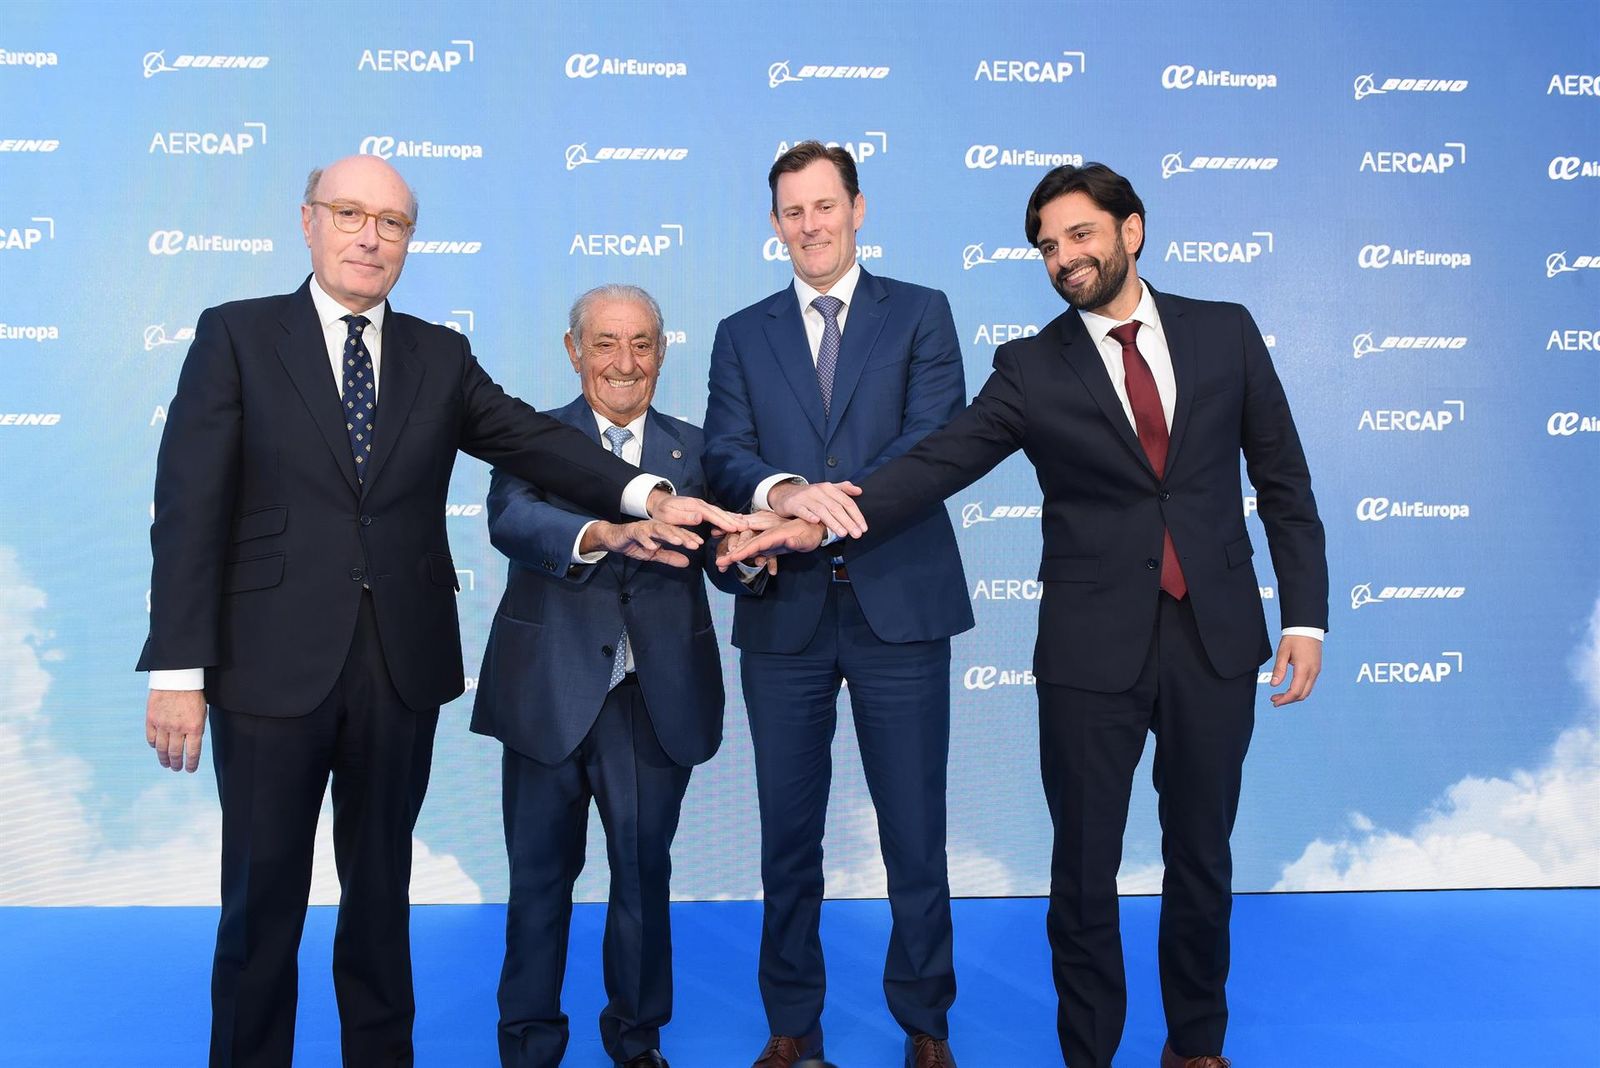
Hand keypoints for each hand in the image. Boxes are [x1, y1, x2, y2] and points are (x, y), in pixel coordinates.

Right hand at [146, 689, 206, 772]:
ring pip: (161, 749)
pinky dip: (154, 745)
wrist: (177, 676)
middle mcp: (178, 728)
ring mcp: (163, 724)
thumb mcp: (202, 712)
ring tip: (166, 764)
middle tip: (177, 768)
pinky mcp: (151, 719)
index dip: (191, 764)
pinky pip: (151, 737)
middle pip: (176, 753)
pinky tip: (156, 748)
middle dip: (177, 763)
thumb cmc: (193, 693)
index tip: (190, 770)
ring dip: (164, 759)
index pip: (192, 752)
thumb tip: (191, 744)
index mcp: (195, 727)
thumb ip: (196, 728)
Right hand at [584, 519, 701, 567]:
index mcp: (662, 531)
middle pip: (671, 530)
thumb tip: (687, 562)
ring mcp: (644, 528)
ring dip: (669, 535)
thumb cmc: (636, 544)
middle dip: (683, 536)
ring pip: (658, 529)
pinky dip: (646, 540)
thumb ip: (670, 557)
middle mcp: (655, 527)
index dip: (689, 537)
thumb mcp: (655, 554)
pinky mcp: (632, 531)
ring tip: (679, 541)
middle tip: (694, 543)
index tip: (700, 543)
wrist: (615, 539)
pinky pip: (640, 534)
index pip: (678, 533)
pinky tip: (653, 546)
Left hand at [645, 489, 747, 534]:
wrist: (658, 503)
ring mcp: (702, 505)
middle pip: (720, 512)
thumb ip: (685, 517)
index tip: (735, 528)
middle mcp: (700, 504)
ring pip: (720, 512)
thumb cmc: (662, 512)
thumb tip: (700, 517)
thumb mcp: (669, 516)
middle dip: (733, 520)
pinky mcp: (702, 508)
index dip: (724, 522)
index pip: (712, 514)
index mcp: (694, 506)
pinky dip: (727, 516)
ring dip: (733, 518)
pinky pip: (717, 513)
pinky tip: (735, 519)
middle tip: (746, 527)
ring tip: (745, 524)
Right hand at [716, 517, 826, 569]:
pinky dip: (746, 556)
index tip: (731, 557)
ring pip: (749, 547)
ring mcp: (768, 539)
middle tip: (719, 563)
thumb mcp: (807, 539)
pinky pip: (755, 551)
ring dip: (736, 555)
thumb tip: (788, 540)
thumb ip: (797, 541)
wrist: (814, 528)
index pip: (756, 542)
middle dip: (733, 553)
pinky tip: (737, 563)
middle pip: (747, 544)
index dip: (744, 550)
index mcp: (775, 533)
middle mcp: (768, 535)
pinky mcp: (769, 544)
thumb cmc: (811, 534)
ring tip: (722, 564)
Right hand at [767, 480, 865, 539]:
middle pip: (836, 507)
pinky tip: (816, 522)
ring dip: (833, 522)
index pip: (846, 502)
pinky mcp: (793, 504)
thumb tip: (859, 491)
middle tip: (857, 534)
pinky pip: (802, 510)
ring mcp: (805, 497)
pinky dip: (809, 515)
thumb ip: (843, 489)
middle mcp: (818, 491)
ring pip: (822, 510)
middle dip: (848, 522)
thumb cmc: (810, 495)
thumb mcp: (827, 489)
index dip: (856, 515)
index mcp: (829, 488)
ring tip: (843, 533)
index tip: (863, 528)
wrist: (785, 493)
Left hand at [1268, 635, 1321, 706]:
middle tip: (1274, 700)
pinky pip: (1309, 684)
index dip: (1284, 699)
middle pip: (1302, 695)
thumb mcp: (1283, 652)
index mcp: (1304, 669)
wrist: (1308, 627)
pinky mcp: (1316, 668)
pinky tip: (1290, 688)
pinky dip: (1299, 690)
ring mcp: (1316, 670)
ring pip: (1307, 691)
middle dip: (1288, 700)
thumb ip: (1279, 670)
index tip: (1274, 702)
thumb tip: (1274, 685)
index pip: (1295, 692)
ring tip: (1280, 695)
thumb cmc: (1294, 637)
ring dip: (1294, 696)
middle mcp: (1313, 672)